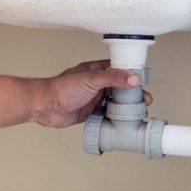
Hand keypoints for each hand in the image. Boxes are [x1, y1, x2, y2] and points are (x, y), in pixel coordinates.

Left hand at [35, 60, 153, 127]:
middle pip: (119, 87)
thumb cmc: (62, 88)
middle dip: (132, 94)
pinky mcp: (89, 112)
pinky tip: (122, 121)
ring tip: (137, 112)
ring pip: (114, 102)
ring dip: (125, 107)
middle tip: (144, 100)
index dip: (131, 74)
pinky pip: (106, 114)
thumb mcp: (91, 79)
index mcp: (96, 70)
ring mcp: (93, 98)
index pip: (119, 69)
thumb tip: (133, 78)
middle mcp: (96, 84)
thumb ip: (113, 78)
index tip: (143, 80)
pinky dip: (114, 117)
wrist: (46, 106)